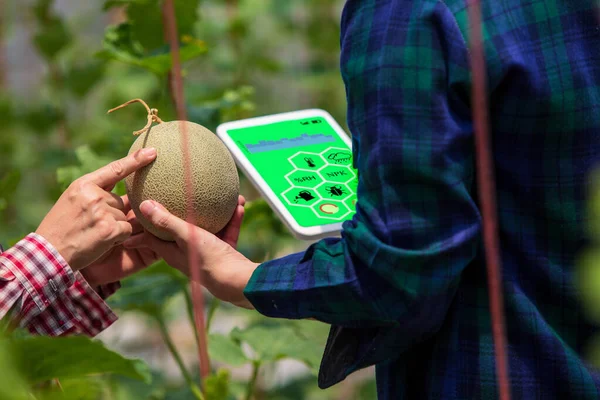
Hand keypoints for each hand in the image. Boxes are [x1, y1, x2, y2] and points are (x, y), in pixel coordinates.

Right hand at [36, 148, 156, 270]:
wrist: (48, 253)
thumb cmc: (61, 228)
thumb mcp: (72, 200)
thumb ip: (94, 193)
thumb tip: (122, 195)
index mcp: (84, 185)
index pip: (115, 169)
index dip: (136, 160)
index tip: (152, 151)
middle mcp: (94, 195)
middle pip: (121, 201)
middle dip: (112, 214)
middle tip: (90, 225)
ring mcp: (102, 211)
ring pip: (124, 217)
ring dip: (114, 227)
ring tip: (92, 233)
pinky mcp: (109, 229)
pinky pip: (126, 230)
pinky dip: (118, 238)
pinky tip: (100, 242)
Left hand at [123, 195, 258, 307]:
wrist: (236, 280)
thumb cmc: (207, 260)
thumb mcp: (185, 236)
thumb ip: (167, 221)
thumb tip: (144, 204)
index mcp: (172, 251)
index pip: (149, 238)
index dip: (139, 229)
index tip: (130, 217)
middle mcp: (187, 252)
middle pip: (178, 230)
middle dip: (176, 214)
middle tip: (171, 197)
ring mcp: (206, 252)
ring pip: (207, 228)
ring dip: (211, 213)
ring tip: (217, 196)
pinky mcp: (224, 251)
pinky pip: (227, 231)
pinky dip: (232, 219)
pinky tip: (239, 205)